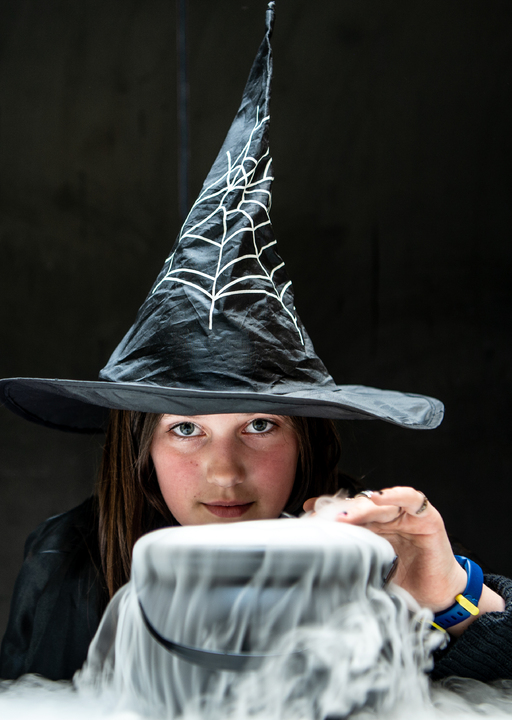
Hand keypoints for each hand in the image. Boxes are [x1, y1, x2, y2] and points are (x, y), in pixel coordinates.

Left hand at [303, 487, 503, 632]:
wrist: (438, 600)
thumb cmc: (405, 586)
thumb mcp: (372, 572)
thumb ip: (352, 560)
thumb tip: (318, 558)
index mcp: (370, 529)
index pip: (346, 514)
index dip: (327, 513)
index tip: (307, 515)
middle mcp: (386, 518)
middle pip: (359, 507)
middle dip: (339, 511)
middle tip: (322, 519)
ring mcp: (405, 515)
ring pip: (379, 503)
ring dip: (359, 507)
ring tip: (343, 516)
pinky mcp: (426, 517)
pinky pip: (411, 499)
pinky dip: (395, 494)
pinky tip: (380, 498)